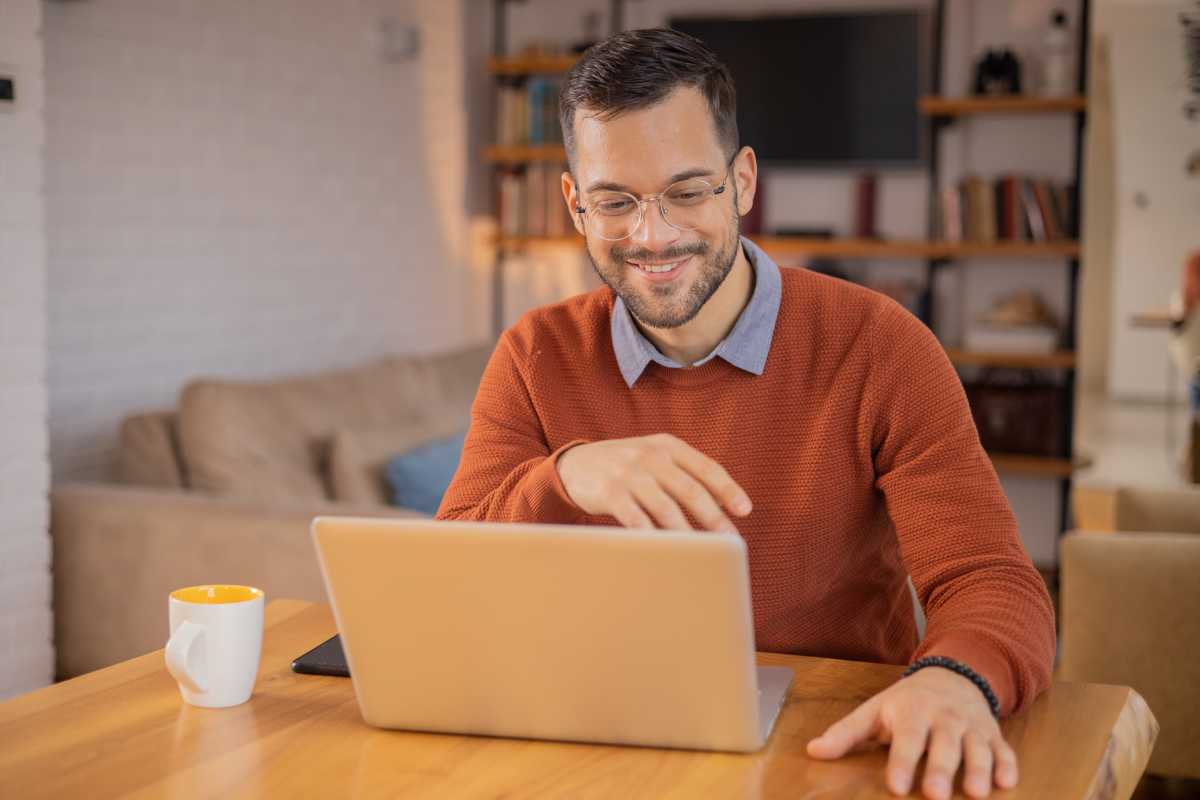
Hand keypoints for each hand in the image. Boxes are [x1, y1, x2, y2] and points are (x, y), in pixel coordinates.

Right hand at [556, 434, 751, 531]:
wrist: (575, 465)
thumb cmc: (625, 467)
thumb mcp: (654, 458)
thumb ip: (684, 474)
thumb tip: (724, 504)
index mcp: (668, 445)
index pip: (706, 467)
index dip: (728, 488)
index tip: (744, 510)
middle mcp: (650, 456)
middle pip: (690, 489)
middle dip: (713, 517)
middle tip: (730, 539)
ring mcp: (629, 473)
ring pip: (665, 507)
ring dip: (687, 533)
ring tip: (702, 552)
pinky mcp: (610, 492)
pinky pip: (635, 518)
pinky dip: (652, 535)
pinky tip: (664, 550)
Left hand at [806, 666, 1017, 798]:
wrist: (952, 676)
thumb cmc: (906, 702)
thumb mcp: (874, 711)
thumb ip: (845, 733)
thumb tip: (813, 751)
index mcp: (913, 712)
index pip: (907, 739)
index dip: (901, 763)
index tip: (896, 787)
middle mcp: (945, 718)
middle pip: (944, 747)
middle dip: (941, 771)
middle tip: (935, 796)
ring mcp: (972, 727)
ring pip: (977, 749)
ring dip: (978, 770)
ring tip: (976, 793)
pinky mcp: (994, 736)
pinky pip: (1004, 750)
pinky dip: (1008, 765)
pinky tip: (1008, 782)